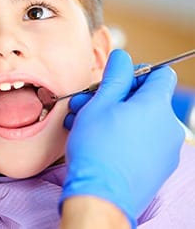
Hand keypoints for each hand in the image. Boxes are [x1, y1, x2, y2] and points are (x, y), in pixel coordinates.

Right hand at [60, 49, 184, 226]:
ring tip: (84, 124)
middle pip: (147, 99)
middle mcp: (169, 126)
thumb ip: (115, 77)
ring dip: (114, 117)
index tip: (114, 82)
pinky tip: (98, 142)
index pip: (160, 74)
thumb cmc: (97, 148)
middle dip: (115, 97)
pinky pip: (143, 142)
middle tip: (87, 103)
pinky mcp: (159, 166)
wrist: (101, 195)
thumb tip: (123, 56)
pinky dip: (124, 136)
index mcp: (156, 105)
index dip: (136, 73)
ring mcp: (167, 149)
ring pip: (141, 121)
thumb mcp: (99, 104)